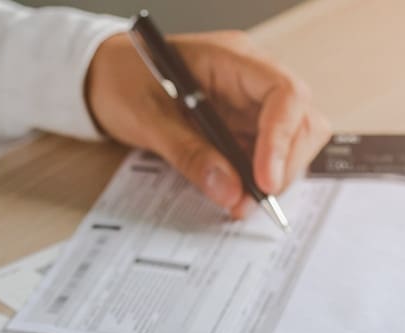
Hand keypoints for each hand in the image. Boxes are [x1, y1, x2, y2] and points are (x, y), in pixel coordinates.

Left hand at [86, 30, 330, 218]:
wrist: (103, 78)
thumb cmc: (122, 82)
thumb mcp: (147, 119)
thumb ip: (189, 153)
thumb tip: (229, 191)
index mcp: (231, 59)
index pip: (284, 92)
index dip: (282, 138)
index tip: (264, 180)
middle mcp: (250, 77)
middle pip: (301, 118)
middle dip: (286, 163)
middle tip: (254, 199)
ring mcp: (249, 102)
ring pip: (291, 140)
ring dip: (273, 175)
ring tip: (240, 202)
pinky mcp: (241, 125)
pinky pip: (265, 153)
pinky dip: (256, 178)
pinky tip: (235, 195)